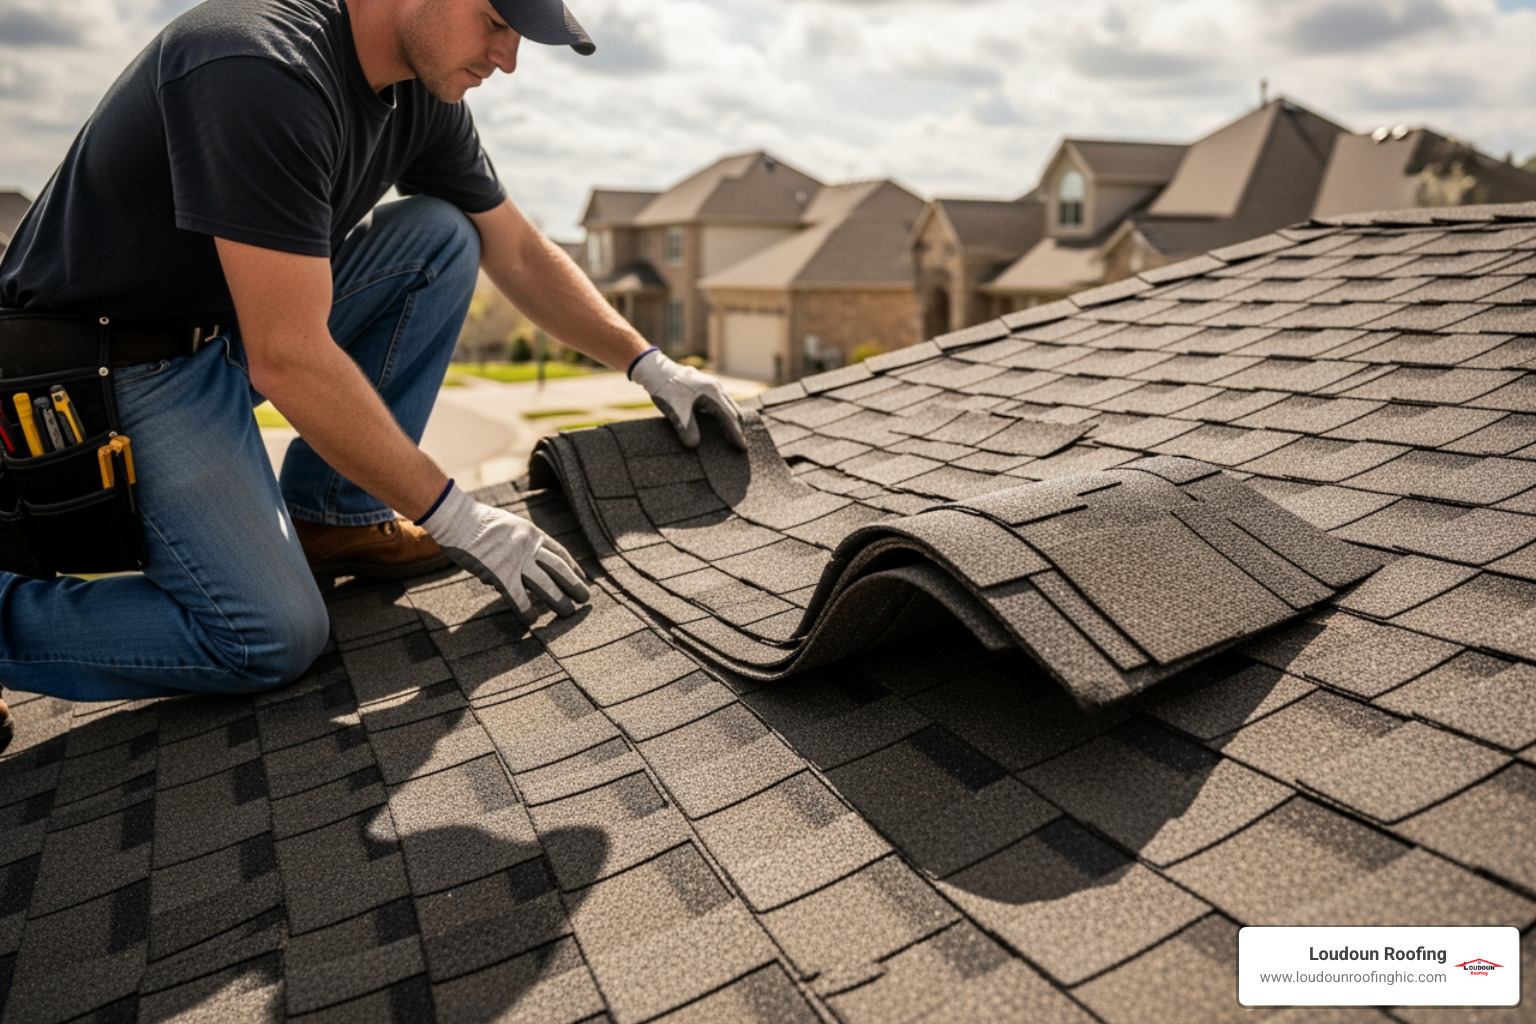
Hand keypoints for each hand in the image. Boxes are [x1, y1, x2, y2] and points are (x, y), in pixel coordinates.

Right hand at [420, 482, 589, 624]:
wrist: (456, 518)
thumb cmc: (475, 523)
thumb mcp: (507, 527)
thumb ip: (518, 547)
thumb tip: (518, 572)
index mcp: (532, 533)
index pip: (560, 553)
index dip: (573, 567)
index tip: (582, 578)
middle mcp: (529, 546)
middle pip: (559, 569)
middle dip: (574, 585)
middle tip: (585, 599)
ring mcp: (516, 560)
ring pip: (545, 584)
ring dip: (559, 600)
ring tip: (568, 613)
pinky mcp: (500, 573)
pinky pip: (518, 597)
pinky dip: (526, 610)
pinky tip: (532, 620)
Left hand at [630, 349, 746, 449]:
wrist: (655, 370)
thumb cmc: (665, 390)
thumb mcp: (675, 413)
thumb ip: (686, 429)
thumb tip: (694, 446)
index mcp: (713, 394)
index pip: (730, 417)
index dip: (736, 434)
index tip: (742, 448)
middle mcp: (716, 388)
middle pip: (734, 411)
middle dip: (738, 429)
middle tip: (740, 446)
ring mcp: (712, 386)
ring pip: (728, 406)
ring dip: (732, 422)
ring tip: (732, 437)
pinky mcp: (705, 387)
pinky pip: (721, 403)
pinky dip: (724, 415)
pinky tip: (719, 424)